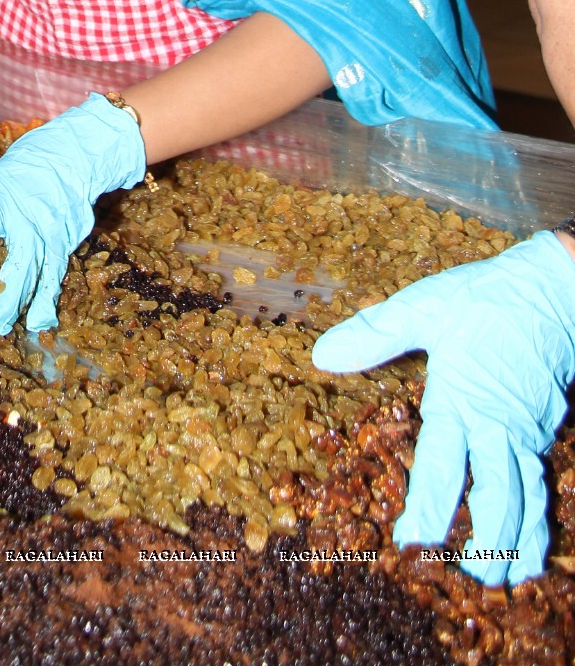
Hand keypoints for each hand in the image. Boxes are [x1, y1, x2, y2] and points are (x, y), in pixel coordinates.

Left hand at [0, 94, 145, 334]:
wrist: (67, 156)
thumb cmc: (13, 180)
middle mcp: (4, 206)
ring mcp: (34, 221)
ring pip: (22, 260)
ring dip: (12, 294)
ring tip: (2, 324)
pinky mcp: (59, 236)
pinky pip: (52, 271)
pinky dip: (45, 298)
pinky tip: (38, 322)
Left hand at [312, 231, 574, 584]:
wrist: (552, 290)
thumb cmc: (483, 298)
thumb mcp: (423, 306)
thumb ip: (374, 335)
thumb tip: (321, 357)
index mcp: (461, 398)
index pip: (443, 462)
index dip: (428, 504)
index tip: (410, 540)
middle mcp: (497, 425)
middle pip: (497, 496)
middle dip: (483, 542)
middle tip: (463, 580)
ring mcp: (526, 433)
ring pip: (526, 500)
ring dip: (514, 543)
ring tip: (499, 584)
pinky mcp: (545, 434)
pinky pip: (541, 487)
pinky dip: (537, 523)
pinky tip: (531, 552)